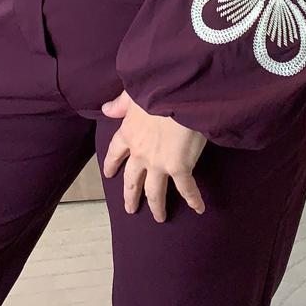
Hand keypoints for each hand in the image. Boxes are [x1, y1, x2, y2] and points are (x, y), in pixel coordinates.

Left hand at [100, 89, 207, 221]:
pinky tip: (199, 208)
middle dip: (130, 196)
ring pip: (154, 191)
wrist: (179, 93)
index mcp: (128, 133)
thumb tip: (106, 109)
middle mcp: (140, 153)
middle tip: (130, 209)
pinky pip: (186, 189)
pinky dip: (193, 199)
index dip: (111, 164)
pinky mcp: (180, 167)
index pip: (115, 152)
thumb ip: (121, 104)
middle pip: (132, 180)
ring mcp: (159, 163)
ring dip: (157, 205)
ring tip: (159, 217)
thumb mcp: (134, 93)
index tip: (108, 173)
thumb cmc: (158, 88)